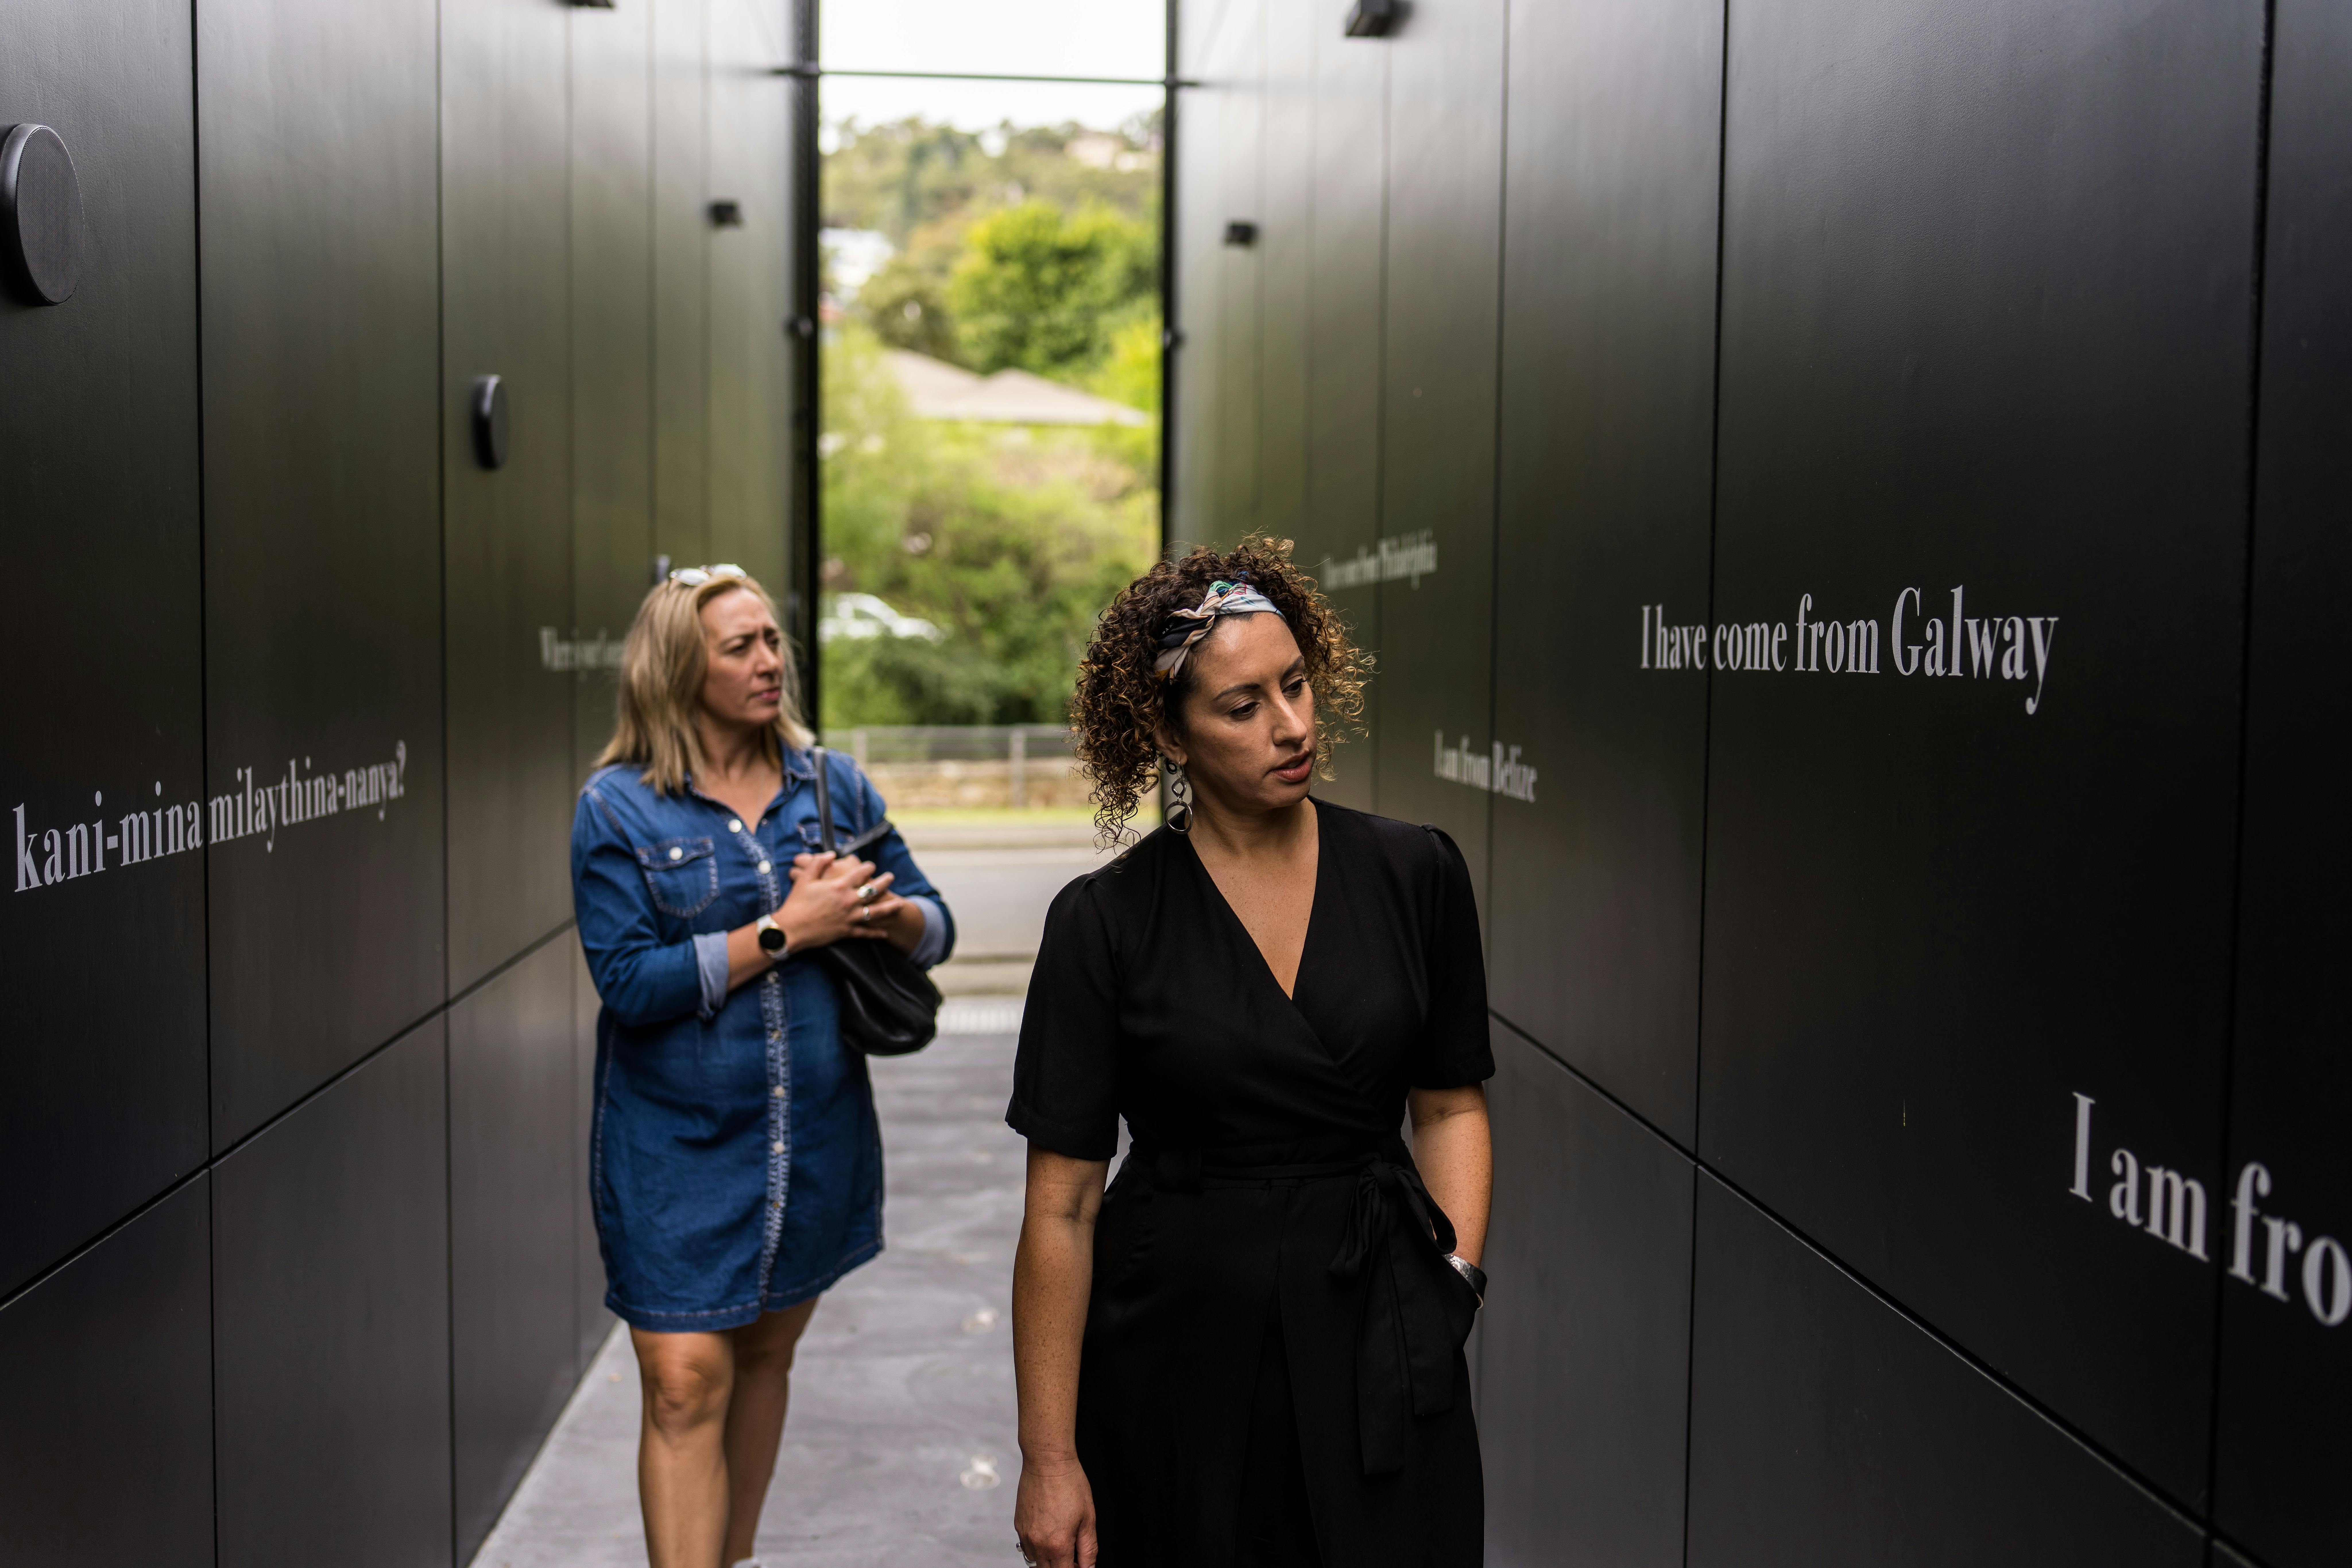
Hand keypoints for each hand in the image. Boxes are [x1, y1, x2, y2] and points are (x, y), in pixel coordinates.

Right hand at [776, 852, 906, 950]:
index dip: (868, 867)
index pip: (859, 873)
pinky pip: (865, 932)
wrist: (791, 929)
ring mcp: (849, 917)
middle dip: (884, 882)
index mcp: (839, 886)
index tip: (872, 865)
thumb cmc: (796, 903)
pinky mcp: (846, 931)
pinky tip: (885, 932)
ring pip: (876, 911)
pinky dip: (876, 933)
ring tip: (900, 904)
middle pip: (873, 890)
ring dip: (889, 907)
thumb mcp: (805, 879)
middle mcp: (848, 901)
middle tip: (891, 877)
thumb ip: (818, 863)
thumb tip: (830, 854)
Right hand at [1014, 1454, 1097, 1567]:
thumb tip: (1088, 1567)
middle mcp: (1037, 1543)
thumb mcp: (1088, 1518)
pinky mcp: (1018, 1525)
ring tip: (1060, 1545)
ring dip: (1048, 1561)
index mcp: (1057, 1545)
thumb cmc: (1070, 1484)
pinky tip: (1048, 1535)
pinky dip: (1037, 1548)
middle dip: (1061, 1567)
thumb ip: (1088, 1549)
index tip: (1080, 1564)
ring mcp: (1025, 1535)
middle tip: (1073, 1558)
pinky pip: (1026, 1547)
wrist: (1047, 1462)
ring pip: (1035, 1562)